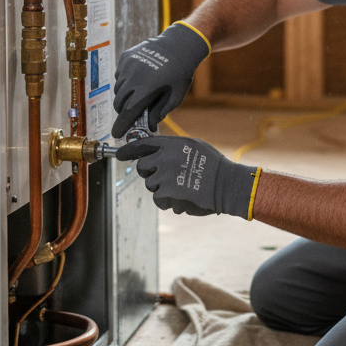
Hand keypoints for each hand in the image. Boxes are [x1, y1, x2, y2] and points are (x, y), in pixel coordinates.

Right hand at [111, 23, 209, 138]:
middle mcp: (132, 77)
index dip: (121, 125)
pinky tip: (138, 77)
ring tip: (139, 92)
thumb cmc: (180, 72)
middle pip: (119, 102)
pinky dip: (125, 80)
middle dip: (124, 110)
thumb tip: (150, 126)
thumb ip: (160, 112)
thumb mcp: (175, 96)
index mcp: (145, 89)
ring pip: (118, 88)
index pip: (127, 112)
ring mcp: (127, 65)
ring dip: (125, 95)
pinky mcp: (126, 57)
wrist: (179, 45)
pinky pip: (120, 74)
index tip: (116, 134)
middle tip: (133, 112)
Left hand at [115, 136, 260, 219]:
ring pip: (150, 184)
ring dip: (161, 188)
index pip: (143, 144)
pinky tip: (181, 197)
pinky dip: (167, 201)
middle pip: (141, 167)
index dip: (128, 150)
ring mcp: (164, 174)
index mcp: (171, 143)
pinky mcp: (166, 192)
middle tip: (165, 176)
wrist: (226, 184)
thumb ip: (174, 148)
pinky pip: (157, 198)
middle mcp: (165, 157)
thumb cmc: (213, 165)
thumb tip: (158, 152)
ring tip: (181, 187)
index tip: (119, 155)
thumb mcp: (194, 146)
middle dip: (149, 173)